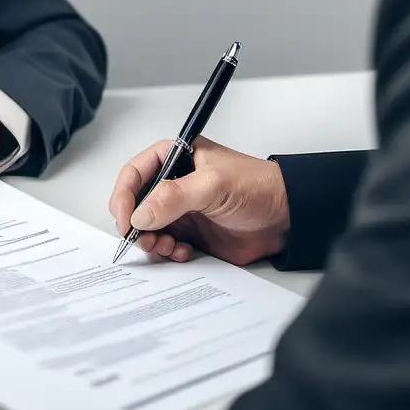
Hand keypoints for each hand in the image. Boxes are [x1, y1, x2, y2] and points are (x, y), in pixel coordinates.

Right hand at [108, 137, 289, 265]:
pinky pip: (164, 244)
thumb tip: (140, 214)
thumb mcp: (213, 185)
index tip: (125, 219)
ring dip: (150, 240)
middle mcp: (173, 183)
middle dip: (135, 224)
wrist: (286, 218)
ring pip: (147, 228)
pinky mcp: (190, 232)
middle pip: (135, 203)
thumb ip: (174, 197)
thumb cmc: (256, 186)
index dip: (123, 196)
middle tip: (143, 238)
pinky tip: (182, 251)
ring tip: (165, 246)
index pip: (134, 173)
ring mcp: (180, 209)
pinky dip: (167, 251)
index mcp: (174, 158)